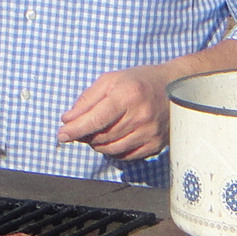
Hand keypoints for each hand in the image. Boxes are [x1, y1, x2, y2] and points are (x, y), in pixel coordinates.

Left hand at [57, 65, 173, 160]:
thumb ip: (87, 100)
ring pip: (111, 149)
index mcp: (127, 96)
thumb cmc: (138, 81)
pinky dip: (113, 150)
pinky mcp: (155, 145)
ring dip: (98, 144)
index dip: (75, 129)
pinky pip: (125, 156)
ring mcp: (149, 133)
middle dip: (86, 135)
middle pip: (101, 137)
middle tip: (84, 126)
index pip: (95, 119)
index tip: (61, 135)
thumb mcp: (110, 80)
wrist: (175, 87)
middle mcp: (140, 117)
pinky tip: (114, 137)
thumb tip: (67, 120)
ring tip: (99, 131)